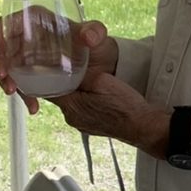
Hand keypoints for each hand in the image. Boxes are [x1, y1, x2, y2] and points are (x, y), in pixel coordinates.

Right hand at [0, 15, 118, 114]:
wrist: (101, 63)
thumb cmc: (94, 43)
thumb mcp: (96, 34)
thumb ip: (94, 32)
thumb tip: (89, 37)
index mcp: (34, 20)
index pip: (5, 24)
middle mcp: (26, 37)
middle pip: (1, 49)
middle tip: (8, 82)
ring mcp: (26, 56)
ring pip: (6, 68)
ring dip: (7, 82)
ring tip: (16, 94)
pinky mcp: (30, 73)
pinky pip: (19, 82)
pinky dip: (23, 94)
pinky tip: (33, 105)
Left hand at [51, 72, 169, 158]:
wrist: (145, 127)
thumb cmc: (125, 106)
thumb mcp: (101, 81)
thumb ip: (80, 74)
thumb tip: (67, 68)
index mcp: (70, 106)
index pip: (46, 88)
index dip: (47, 74)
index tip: (50, 63)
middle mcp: (71, 118)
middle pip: (59, 95)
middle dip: (63, 81)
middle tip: (72, 67)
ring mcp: (81, 124)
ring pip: (71, 101)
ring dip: (76, 91)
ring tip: (89, 80)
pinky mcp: (91, 126)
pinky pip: (82, 109)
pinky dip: (86, 100)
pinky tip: (98, 94)